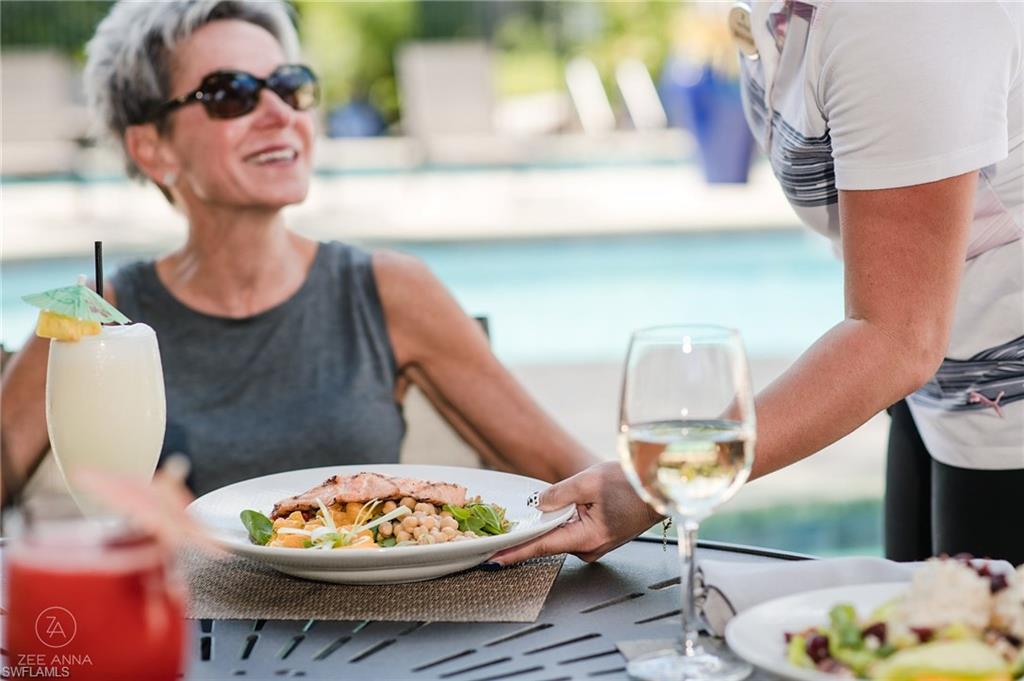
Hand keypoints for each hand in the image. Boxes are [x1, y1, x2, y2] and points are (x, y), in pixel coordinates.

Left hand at [489, 461, 662, 565]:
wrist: (661, 489)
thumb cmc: (633, 485)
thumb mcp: (589, 481)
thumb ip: (559, 493)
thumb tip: (538, 503)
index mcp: (585, 537)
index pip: (540, 547)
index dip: (514, 552)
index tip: (493, 559)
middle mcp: (589, 548)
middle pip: (550, 538)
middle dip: (535, 525)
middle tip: (522, 513)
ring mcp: (595, 545)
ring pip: (562, 532)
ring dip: (555, 517)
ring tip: (571, 496)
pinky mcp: (599, 537)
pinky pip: (574, 529)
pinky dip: (567, 518)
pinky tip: (576, 502)